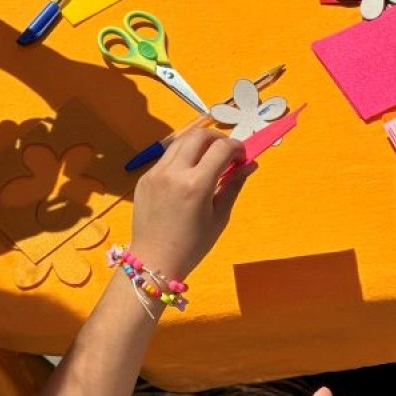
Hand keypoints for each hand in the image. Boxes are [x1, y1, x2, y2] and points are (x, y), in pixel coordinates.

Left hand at [129, 128, 248, 281]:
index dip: (237, 147)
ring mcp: (155, 173)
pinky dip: (183, 158)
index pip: (222, 148)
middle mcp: (174, 172)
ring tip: (208, 161)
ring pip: (181, 141)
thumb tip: (250, 164)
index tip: (242, 157)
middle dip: (218, 138)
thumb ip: (234, 185)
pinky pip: (167, 157)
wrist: (154, 260)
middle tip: (227, 153)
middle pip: (199, 135)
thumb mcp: (219, 216)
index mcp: (196, 185)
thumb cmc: (193, 244)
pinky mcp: (145, 177)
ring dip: (199, 144)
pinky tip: (188, 175)